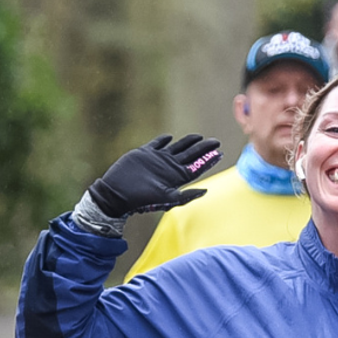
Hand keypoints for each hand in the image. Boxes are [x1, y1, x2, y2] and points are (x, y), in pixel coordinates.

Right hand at [87, 134, 221, 217]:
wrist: (118, 193)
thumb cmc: (143, 199)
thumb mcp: (167, 199)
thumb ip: (186, 196)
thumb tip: (205, 191)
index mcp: (177, 177)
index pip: (197, 167)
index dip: (208, 160)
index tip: (220, 153)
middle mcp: (169, 167)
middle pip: (191, 155)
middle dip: (203, 148)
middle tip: (216, 141)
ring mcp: (158, 160)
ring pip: (177, 148)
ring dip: (188, 142)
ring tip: (199, 137)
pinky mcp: (144, 154)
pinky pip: (156, 144)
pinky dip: (163, 140)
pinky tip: (169, 137)